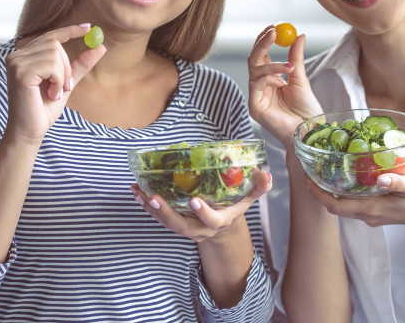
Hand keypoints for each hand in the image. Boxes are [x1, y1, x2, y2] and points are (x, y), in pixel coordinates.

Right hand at [4, 24, 106, 143]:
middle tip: (65, 87)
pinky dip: (58, 81)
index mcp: (25, 56)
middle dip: (66, 67)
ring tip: (54, 92)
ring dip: (62, 76)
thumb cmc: (45, 108)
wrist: (31, 130)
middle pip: (55, 43)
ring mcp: (16, 62)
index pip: (49, 36)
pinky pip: (52, 66)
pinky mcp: (20, 72)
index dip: (70, 30)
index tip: (89, 27)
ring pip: (55, 54)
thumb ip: (80, 64)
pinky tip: (50, 94)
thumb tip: (100, 46)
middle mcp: (16, 55)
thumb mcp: (66, 82)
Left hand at [130, 169, 272, 241]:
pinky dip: (148, 206)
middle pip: (182, 226)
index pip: (212, 221)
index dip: (204, 212)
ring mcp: (187, 228)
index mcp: (220, 221)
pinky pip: (160, 218)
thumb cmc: (235, 206)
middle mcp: (201, 229)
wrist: (223, 226)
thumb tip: (266, 175)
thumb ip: (257, 187)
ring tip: (138, 192)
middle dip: (167, 213)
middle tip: (155, 197)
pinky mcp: (176, 223)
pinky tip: (138, 193)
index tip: (194, 200)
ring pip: (167, 223)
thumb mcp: (248, 197)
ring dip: (151, 209)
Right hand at [247, 25, 322, 143]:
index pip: (261, 55)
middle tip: (273, 32)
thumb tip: (299, 35)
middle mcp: (260, 87)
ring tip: (289, 67)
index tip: (273, 27)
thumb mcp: (301, 79)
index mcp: (270, 79)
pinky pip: (256, 85)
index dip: (264, 40)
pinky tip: (282, 83)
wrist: (309, 132)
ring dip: (272, 65)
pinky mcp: (254, 107)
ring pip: (255, 70)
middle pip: (253, 59)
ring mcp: (256, 97)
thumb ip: (296, 57)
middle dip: (262, 44)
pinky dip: (269, 79)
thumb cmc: (307, 111)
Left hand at [305, 172, 404, 230]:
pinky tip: (345, 177)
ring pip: (343, 206)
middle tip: (311, 170)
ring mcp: (371, 215)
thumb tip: (381, 179)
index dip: (318, 194)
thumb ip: (399, 182)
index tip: (308, 178)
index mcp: (372, 209)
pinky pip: (353, 204)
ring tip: (323, 171)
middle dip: (320, 191)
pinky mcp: (376, 212)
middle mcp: (368, 215)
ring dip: (330, 192)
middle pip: (335, 206)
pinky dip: (343, 193)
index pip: (336, 206)